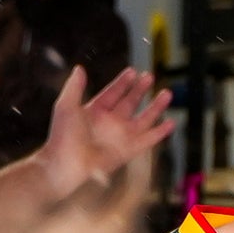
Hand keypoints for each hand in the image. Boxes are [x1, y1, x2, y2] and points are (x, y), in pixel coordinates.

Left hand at [30, 66, 176, 199]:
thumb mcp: (66, 106)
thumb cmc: (62, 137)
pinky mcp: (130, 150)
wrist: (66, 164)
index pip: (112, 93)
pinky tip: (170, 122)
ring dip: (156, 106)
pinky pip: (149, 139)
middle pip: (130, 102)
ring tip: (167, 93)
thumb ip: (74, 87)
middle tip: (149, 76)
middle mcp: (110, 123)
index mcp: (95, 112)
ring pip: (144, 118)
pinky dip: (161, 132)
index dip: (122, 82)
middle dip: (140, 90)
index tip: (132, 71)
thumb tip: (80, 68)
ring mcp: (121, 136)